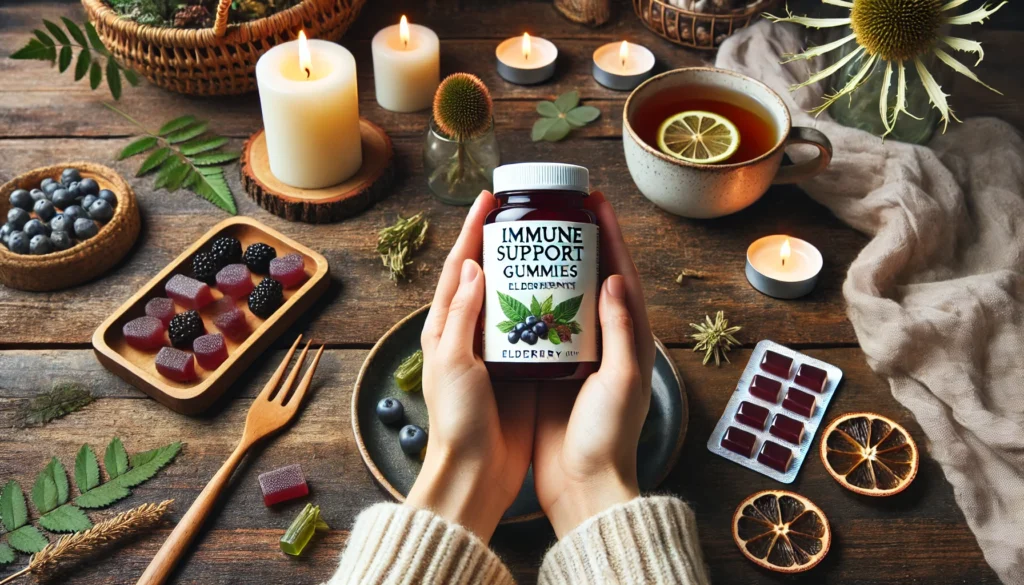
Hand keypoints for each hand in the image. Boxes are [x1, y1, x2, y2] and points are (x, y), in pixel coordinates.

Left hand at [406, 192, 536, 542]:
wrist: (478, 471)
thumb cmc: (458, 419)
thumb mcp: (453, 360)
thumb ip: (461, 313)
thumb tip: (471, 262)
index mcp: (446, 327)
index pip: (460, 266)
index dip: (472, 230)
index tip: (489, 199)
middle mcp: (470, 333)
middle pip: (489, 274)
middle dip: (505, 241)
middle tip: (530, 214)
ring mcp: (497, 350)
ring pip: (516, 297)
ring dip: (532, 268)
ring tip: (555, 242)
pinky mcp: (521, 368)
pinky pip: (537, 326)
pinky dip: (550, 304)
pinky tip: (571, 290)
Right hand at [533, 191, 655, 537]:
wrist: (583, 485)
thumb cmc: (607, 436)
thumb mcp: (620, 381)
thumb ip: (621, 331)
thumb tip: (615, 277)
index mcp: (631, 339)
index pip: (622, 273)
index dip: (611, 235)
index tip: (594, 202)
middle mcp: (607, 341)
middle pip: (594, 277)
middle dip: (579, 241)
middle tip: (556, 212)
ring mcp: (579, 354)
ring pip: (565, 296)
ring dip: (552, 266)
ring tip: (530, 238)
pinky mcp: (553, 369)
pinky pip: (542, 324)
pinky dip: (530, 299)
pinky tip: (509, 285)